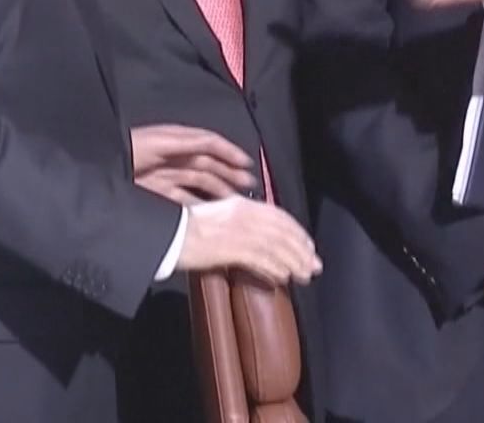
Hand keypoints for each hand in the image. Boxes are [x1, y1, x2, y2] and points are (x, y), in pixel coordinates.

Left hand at [130, 124, 255, 204]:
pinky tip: (213, 214)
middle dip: (229, 173)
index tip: (247, 163)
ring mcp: (165, 177)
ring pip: (199, 183)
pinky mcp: (157, 196)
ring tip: (236, 202)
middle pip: (207, 165)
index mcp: (173, 141)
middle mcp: (172, 158)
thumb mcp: (159, 143)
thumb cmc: (124, 154)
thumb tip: (215, 144)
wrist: (95, 175)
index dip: (228, 151)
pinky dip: (200, 204)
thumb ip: (187, 142)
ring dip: (219, 189)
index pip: (208, 143)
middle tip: (249, 185)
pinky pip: (184, 198)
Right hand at [174, 196, 320, 285]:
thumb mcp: (221, 216)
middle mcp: (245, 214)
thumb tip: (262, 239)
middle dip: (302, 250)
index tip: (308, 245)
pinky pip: (261, 259)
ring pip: (277, 247)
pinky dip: (275, 269)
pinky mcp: (232, 248)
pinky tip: (283, 278)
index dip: (297, 232)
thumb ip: (242, 222)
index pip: (280, 216)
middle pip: (283, 232)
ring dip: (294, 262)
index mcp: (243, 204)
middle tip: (314, 265)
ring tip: (304, 276)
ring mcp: (240, 231)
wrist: (170, 233)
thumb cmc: (189, 227)